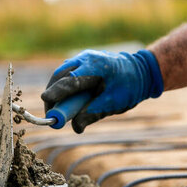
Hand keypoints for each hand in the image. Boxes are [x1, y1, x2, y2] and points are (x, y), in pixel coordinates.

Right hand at [41, 49, 163, 132]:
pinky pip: (66, 74)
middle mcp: (86, 58)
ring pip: (61, 74)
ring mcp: (82, 58)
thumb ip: (93, 114)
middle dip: (52, 94)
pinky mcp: (80, 63)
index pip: (71, 79)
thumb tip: (75, 127)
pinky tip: (63, 100)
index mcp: (96, 66)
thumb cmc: (128, 88)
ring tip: (55, 109)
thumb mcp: (113, 104)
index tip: (47, 100)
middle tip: (50, 113)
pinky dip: (62, 87)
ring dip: (56, 90)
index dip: (57, 91)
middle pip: (60, 75)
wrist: (139, 72)